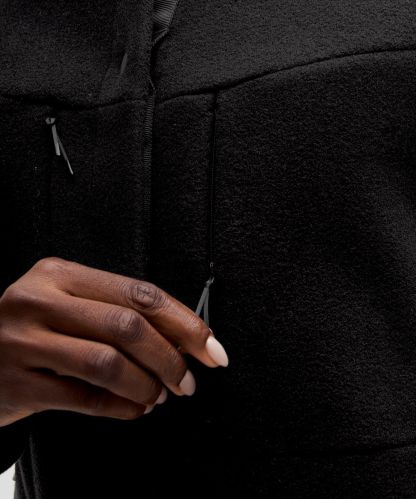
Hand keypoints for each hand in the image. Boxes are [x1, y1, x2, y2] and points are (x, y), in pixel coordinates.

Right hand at [0, 257, 227, 425]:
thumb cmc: (33, 328)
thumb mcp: (67, 304)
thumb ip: (116, 312)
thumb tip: (183, 339)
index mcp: (59, 274)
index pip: (138, 293)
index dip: (183, 322)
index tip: (209, 347)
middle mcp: (39, 301)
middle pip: (127, 326)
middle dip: (170, 358)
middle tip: (186, 380)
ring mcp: (23, 342)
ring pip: (108, 363)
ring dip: (146, 385)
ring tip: (158, 395)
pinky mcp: (16, 384)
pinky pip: (84, 399)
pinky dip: (121, 408)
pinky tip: (133, 408)